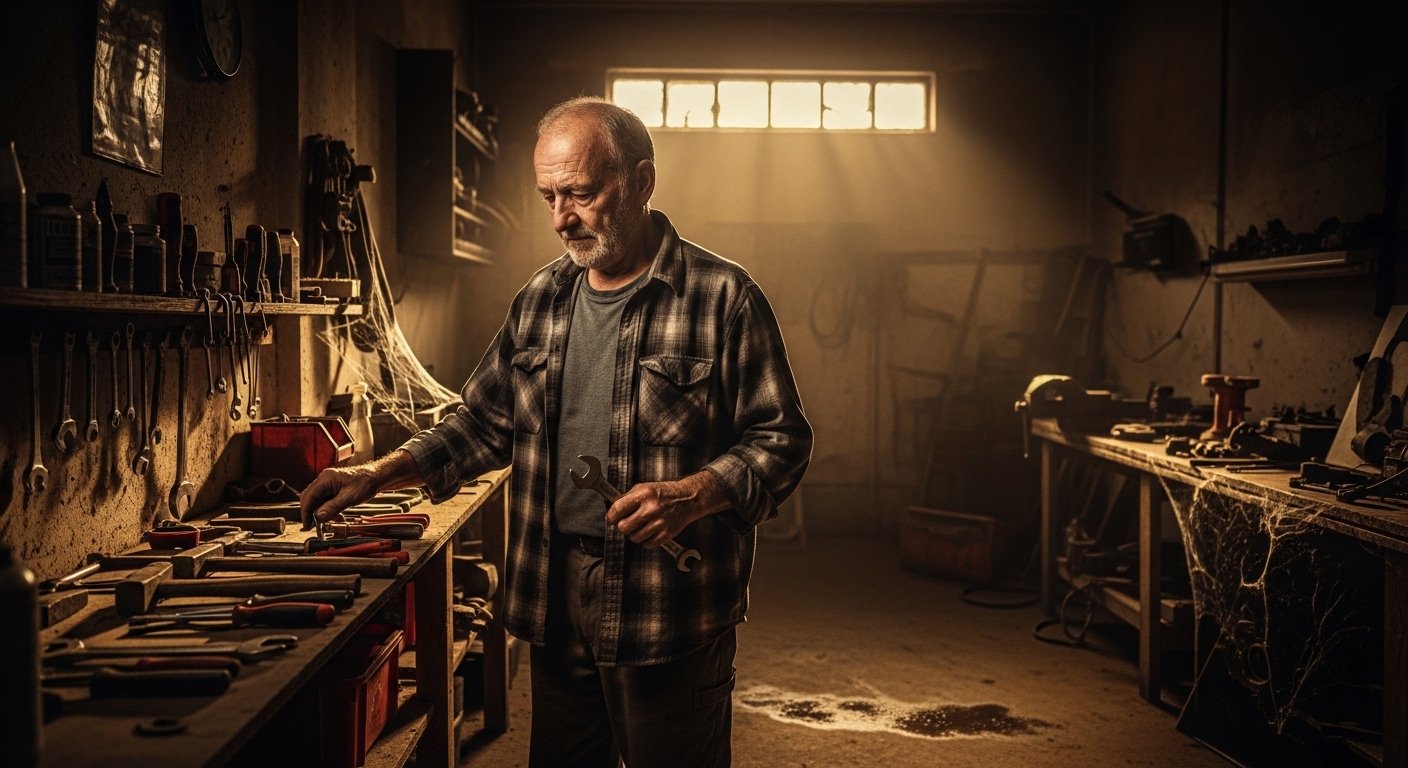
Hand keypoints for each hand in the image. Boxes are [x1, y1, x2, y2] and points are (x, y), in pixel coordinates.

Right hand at [299, 449, 422, 529]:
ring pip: (316, 499)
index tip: (307, 525)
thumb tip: (318, 517)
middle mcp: (324, 479)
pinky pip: (323, 499)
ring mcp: (328, 483)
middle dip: (309, 512)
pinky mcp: (332, 487)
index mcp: (326, 479)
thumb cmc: (365, 483)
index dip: (305, 512)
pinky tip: (332, 515)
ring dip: (317, 511)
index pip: (308, 497)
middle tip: (313, 526)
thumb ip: (333, 507)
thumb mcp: (349, 498)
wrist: (376, 477)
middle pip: (309, 498)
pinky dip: (324, 508)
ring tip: (323, 522)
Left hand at [605, 471, 727, 546]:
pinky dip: (647, 539)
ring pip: (634, 538)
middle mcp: (651, 509)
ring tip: (642, 525)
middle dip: (623, 526)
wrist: (687, 500)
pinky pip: (646, 544)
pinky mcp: (666, 534)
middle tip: (628, 523)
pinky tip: (651, 530)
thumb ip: (627, 499)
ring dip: (635, 534)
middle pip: (623, 527)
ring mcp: (659, 523)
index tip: (611, 519)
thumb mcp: (644, 488)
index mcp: (643, 495)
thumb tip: (611, 512)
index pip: (617, 509)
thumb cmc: (663, 494)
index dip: (611, 516)